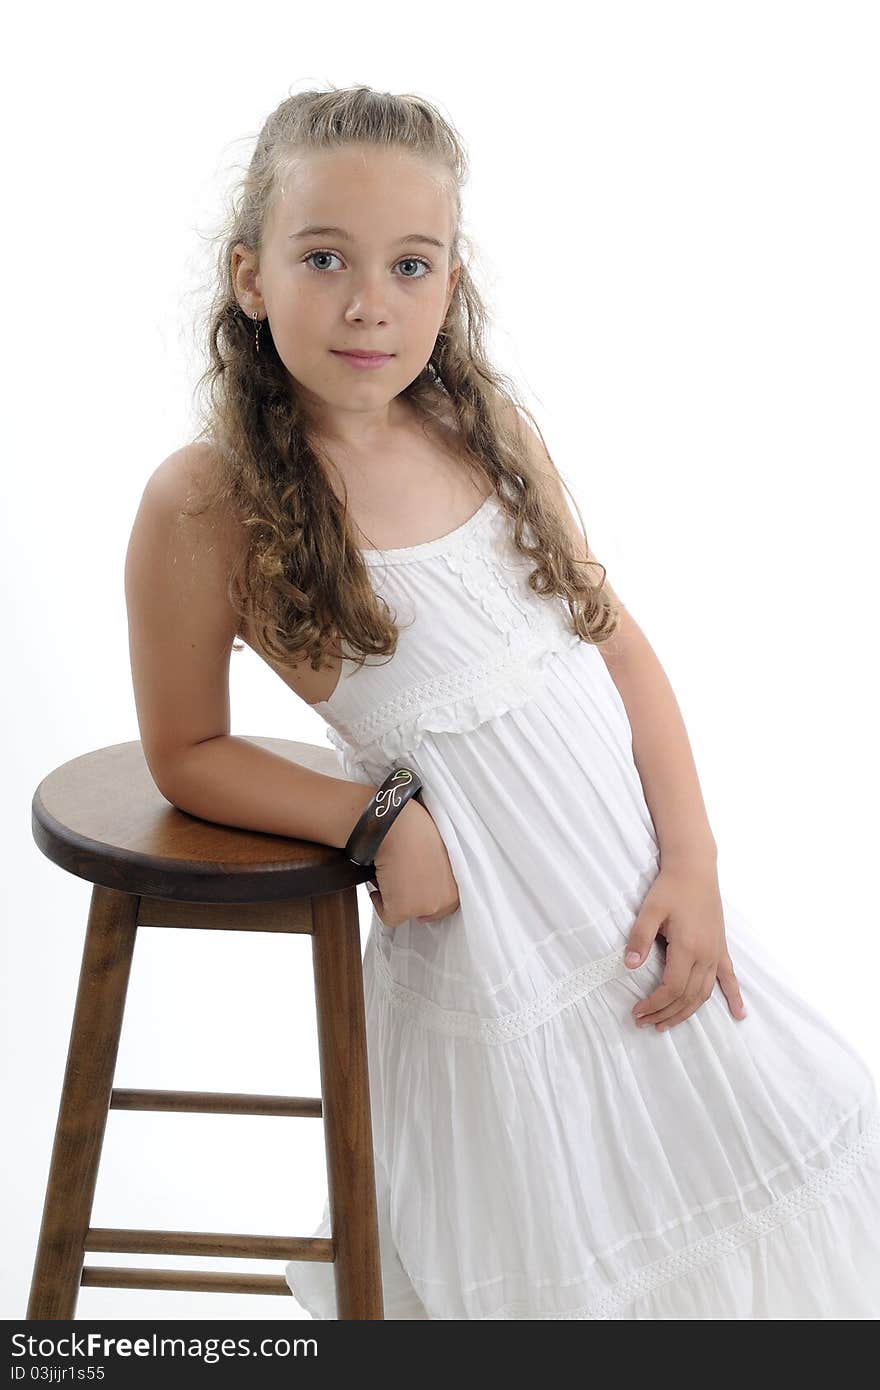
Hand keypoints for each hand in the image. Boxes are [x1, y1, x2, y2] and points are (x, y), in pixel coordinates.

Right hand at [368, 797, 460, 928]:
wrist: (398, 827)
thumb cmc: (414, 829)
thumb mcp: (437, 850)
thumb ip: (437, 870)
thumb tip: (421, 880)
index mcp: (459, 881)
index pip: (448, 903)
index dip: (430, 897)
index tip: (418, 895)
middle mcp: (446, 897)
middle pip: (430, 912)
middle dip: (414, 901)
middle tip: (399, 887)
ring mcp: (426, 906)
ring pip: (407, 914)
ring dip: (396, 899)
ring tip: (390, 877)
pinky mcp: (404, 910)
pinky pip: (388, 917)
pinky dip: (379, 902)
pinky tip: (379, 882)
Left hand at [624, 859, 746, 1031]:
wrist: (695, 869)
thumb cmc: (670, 888)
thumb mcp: (649, 910)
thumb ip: (639, 938)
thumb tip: (629, 965)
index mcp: (688, 947)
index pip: (672, 988)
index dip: (655, 1004)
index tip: (638, 1011)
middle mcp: (706, 955)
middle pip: (688, 997)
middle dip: (666, 1013)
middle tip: (645, 1023)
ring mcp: (716, 953)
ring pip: (704, 994)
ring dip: (686, 1012)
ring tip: (667, 1023)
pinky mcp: (721, 948)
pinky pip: (730, 978)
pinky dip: (734, 997)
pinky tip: (739, 1014)